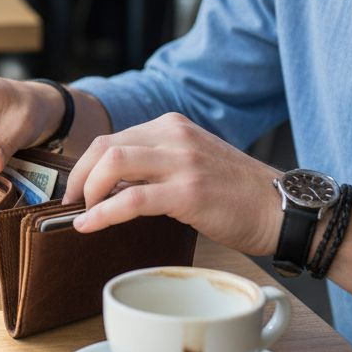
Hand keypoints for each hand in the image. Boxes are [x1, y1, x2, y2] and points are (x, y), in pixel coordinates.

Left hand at [62, 112, 280, 255]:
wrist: (281, 208)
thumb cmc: (238, 194)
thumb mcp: (193, 164)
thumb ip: (156, 167)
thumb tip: (114, 188)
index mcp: (173, 126)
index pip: (114, 137)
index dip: (87, 164)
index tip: (77, 187)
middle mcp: (174, 136)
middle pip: (105, 146)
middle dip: (79, 175)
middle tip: (71, 202)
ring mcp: (181, 161)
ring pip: (112, 164)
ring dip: (87, 190)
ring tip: (81, 212)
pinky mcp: (187, 192)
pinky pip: (131, 200)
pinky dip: (102, 213)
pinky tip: (89, 225)